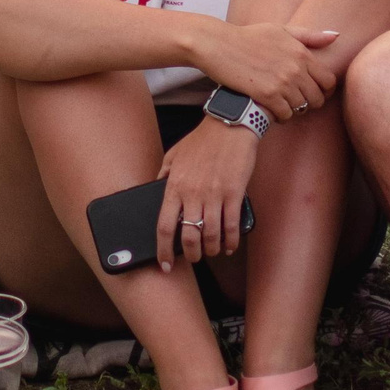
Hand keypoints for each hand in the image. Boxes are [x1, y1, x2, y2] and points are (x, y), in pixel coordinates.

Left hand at [155, 120, 258, 269]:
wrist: (230, 125)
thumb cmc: (202, 140)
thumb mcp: (174, 154)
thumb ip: (164, 174)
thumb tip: (155, 188)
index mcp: (174, 185)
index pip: (164, 226)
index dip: (163, 249)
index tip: (164, 264)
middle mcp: (192, 193)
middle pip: (188, 236)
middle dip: (191, 254)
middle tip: (194, 258)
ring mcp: (214, 195)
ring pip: (211, 235)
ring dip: (212, 250)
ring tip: (212, 252)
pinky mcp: (234, 194)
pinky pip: (231, 226)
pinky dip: (231, 241)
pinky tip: (230, 246)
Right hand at [190, 20, 337, 120]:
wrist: (217, 44)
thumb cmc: (247, 36)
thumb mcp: (280, 30)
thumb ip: (309, 35)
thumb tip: (336, 36)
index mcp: (302, 53)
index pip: (328, 81)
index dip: (325, 91)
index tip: (315, 94)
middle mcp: (296, 68)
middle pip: (317, 98)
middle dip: (309, 104)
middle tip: (297, 103)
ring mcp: (282, 82)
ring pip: (301, 108)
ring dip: (293, 111)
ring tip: (282, 106)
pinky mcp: (267, 95)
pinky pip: (285, 115)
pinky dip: (280, 116)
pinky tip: (272, 111)